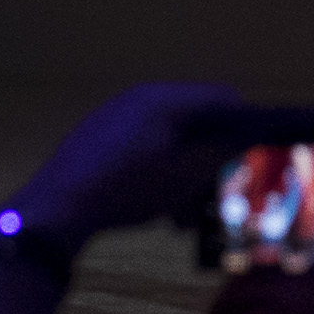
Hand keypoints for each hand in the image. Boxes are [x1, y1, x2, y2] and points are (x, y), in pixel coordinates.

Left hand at [0, 77, 240, 259]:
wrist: (57, 209)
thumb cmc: (126, 188)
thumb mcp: (184, 175)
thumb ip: (220, 151)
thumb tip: (248, 135)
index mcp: (164, 98)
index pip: (221, 97)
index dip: (245, 124)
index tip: (256, 155)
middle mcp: (141, 100)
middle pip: (195, 122)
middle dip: (210, 161)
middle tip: (216, 195)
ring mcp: (117, 119)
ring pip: (170, 143)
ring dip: (186, 177)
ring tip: (185, 216)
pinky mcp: (100, 142)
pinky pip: (144, 152)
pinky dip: (159, 177)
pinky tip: (157, 212)